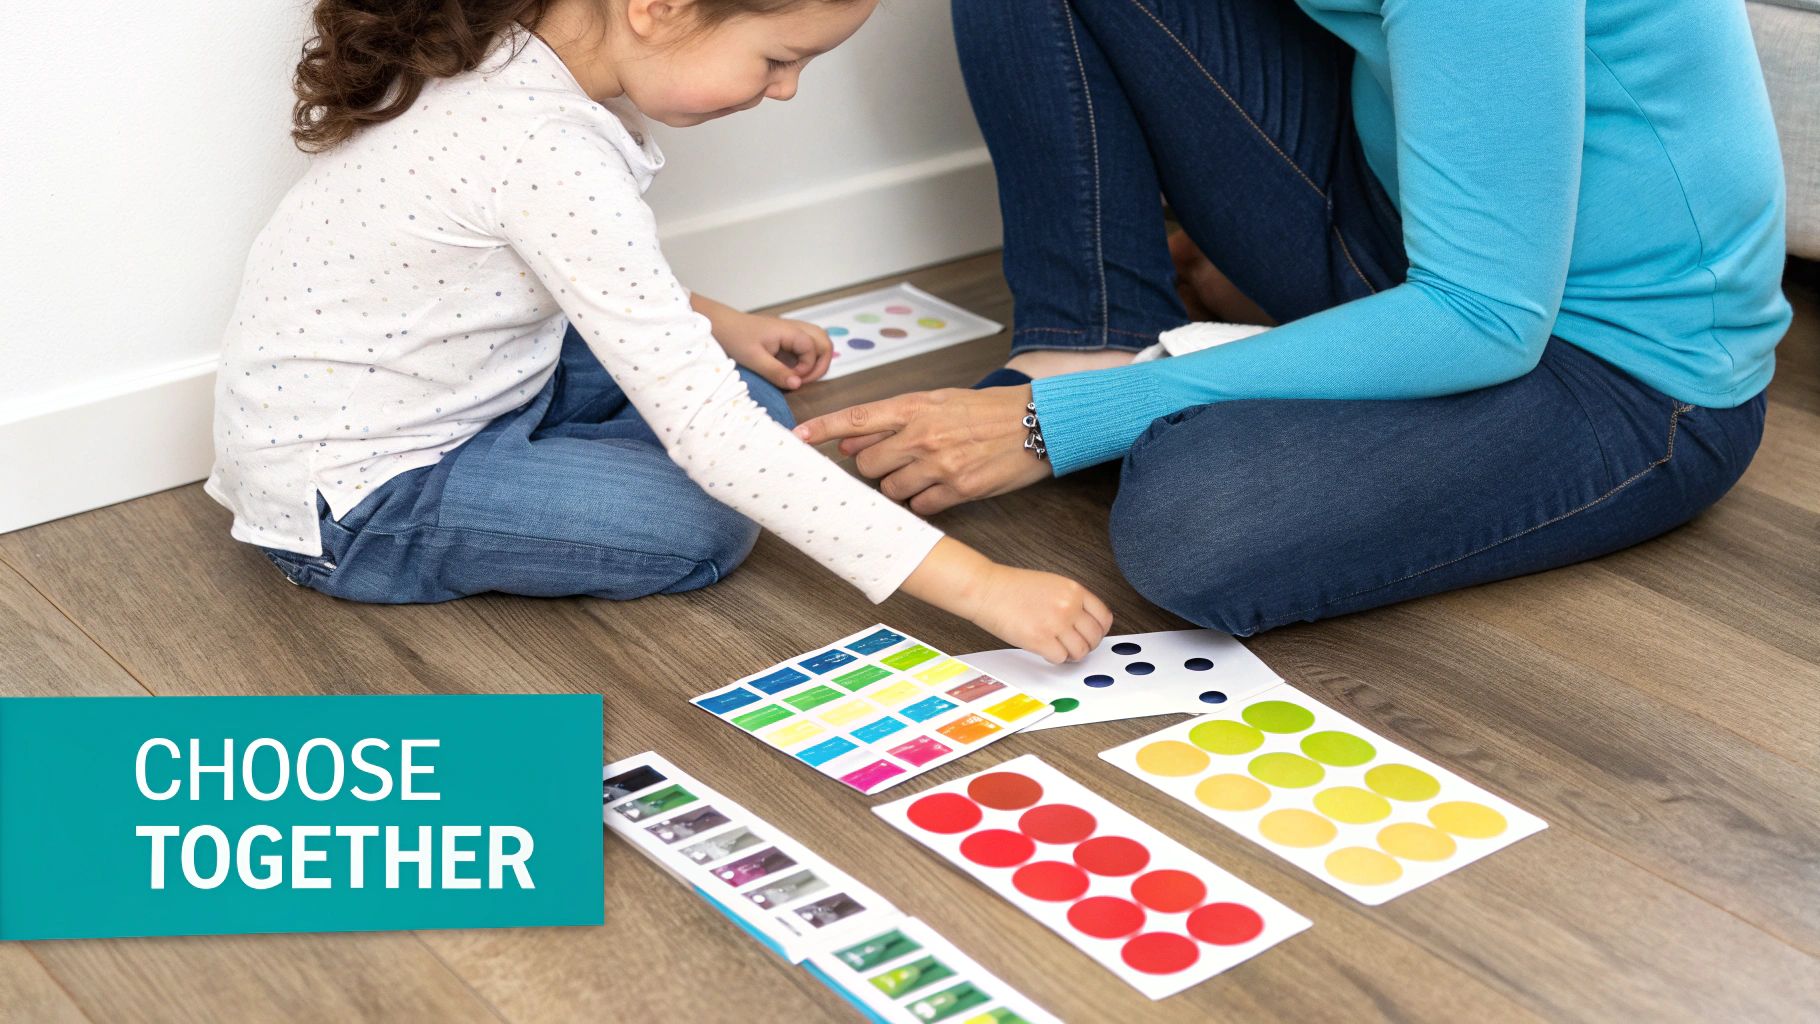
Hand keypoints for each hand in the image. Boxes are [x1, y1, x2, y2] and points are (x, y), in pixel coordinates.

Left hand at [690, 293, 832, 389]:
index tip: (792, 378)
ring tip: (800, 376)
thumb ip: (777, 372)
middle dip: (820, 364)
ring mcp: (792, 332)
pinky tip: (791, 370)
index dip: (808, 367)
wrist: (720, 324)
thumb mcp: (754, 359)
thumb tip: (798, 385)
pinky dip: (805, 359)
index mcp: (790, 331)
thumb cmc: (735, 338)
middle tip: (804, 380)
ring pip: (818, 342)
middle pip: (824, 342)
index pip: (815, 349)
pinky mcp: (786, 337)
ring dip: (815, 361)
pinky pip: (805, 346)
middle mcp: (795, 328)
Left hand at [793, 385, 1050, 514]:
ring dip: (900, 486)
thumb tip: (850, 442)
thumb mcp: (940, 401)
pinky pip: (921, 507)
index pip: (856, 418)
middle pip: (867, 464)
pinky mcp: (958, 491)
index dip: (821, 429)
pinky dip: (926, 502)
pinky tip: (944, 486)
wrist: (1039, 423)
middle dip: (874, 466)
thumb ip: (894, 419)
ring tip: (928, 470)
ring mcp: (939, 465)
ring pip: (891, 490)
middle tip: (899, 459)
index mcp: (915, 407)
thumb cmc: (989, 410)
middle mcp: (921, 435)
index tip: (796, 437)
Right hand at [899, 538, 1111, 663]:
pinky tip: (1045, 650)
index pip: (1104, 617)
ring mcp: (1055, 624)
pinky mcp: (1040, 640)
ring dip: (1071, 654)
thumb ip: (1070, 599)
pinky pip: (1060, 659)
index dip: (1099, 631)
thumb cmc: (1012, 586)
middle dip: (1086, 645)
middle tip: (1074, 645)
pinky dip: (1054, 658)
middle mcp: (1068, 606)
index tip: (1091, 635)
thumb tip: (1084, 621)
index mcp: (1073, 590)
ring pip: (1080, 652)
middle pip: (1094, 638)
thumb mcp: (1051, 583)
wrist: (986, 589)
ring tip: (1058, 649)